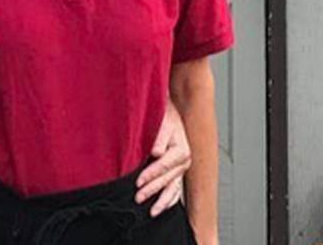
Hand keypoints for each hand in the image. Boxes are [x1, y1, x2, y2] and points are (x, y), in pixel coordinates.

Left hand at [135, 99, 191, 215]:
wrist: (170, 112)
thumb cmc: (165, 114)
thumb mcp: (163, 120)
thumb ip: (160, 136)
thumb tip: (156, 152)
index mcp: (181, 150)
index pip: (164, 166)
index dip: (151, 175)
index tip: (138, 181)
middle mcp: (184, 161)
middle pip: (167, 180)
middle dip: (152, 189)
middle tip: (138, 197)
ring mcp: (181, 168)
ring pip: (173, 188)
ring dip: (162, 201)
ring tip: (152, 211)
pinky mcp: (177, 172)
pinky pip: (176, 190)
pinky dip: (170, 200)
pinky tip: (162, 208)